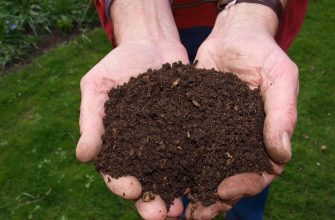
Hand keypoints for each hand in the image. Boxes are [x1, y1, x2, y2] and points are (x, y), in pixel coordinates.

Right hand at [76, 1, 188, 218]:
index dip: (122, 184)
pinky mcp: (190, 130)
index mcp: (117, 144)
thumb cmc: (118, 63)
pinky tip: (209, 180)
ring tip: (185, 208)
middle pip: (147, 182)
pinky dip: (201, 168)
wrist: (151, 43)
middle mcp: (144, 149)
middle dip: (153, 202)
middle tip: (162, 215)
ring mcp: (169, 141)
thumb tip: (83, 156)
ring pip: (173, 175)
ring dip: (178, 194)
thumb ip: (91, 120)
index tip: (131, 190)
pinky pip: (196, 152)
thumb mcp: (97, 86)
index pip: (116, 172)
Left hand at [186, 3, 297, 218]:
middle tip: (195, 214)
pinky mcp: (193, 124)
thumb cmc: (261, 53)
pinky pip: (184, 147)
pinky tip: (160, 174)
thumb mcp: (279, 77)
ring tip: (175, 205)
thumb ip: (282, 113)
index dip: (243, 186)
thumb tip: (282, 155)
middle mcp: (237, 141)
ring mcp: (214, 134)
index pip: (258, 172)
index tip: (223, 191)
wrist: (232, 35)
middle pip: (228, 179)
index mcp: (262, 138)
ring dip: (191, 189)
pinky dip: (174, 163)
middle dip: (213, 199)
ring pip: (204, 169)